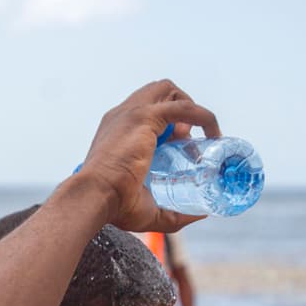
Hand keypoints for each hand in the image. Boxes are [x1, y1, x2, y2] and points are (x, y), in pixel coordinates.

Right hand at [77, 80, 220, 233]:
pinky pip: (182, 107)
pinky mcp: (143, 117)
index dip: (169, 124)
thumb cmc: (113, 204)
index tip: (182, 147)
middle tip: (190, 138)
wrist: (95, 197)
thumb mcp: (147, 208)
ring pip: (167, 90)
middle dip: (180, 108)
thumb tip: (200, 214)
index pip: (146, 113)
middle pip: (156, 93)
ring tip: (201, 133)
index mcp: (117, 132)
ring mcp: (132, 113)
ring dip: (190, 107)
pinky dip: (201, 115)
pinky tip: (210, 133)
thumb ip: (172, 213)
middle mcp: (122, 117)